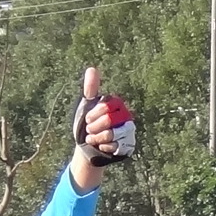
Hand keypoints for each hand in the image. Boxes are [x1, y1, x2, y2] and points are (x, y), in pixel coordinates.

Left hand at [67, 67, 134, 187]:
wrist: (88, 146)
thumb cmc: (87, 124)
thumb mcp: (86, 106)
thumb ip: (90, 89)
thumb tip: (92, 69)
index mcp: (117, 106)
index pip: (106, 107)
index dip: (94, 114)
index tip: (88, 118)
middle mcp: (126, 117)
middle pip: (109, 120)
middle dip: (95, 126)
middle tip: (90, 129)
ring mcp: (129, 132)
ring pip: (112, 134)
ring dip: (98, 137)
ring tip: (93, 138)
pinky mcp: (128, 146)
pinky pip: (115, 146)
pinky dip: (103, 147)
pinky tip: (101, 146)